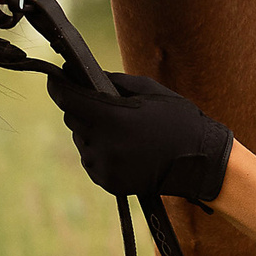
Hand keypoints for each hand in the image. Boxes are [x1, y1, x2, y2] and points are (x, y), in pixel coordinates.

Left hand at [44, 60, 233, 202]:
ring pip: (81, 139)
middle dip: (83, 107)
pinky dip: (101, 150)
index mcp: (112, 118)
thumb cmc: (178, 120)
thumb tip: (78, 74)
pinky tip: (126, 148)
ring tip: (125, 131)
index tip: (56, 76)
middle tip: (109, 106)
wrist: (200, 163)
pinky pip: (92, 158)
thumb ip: (111, 82)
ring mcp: (104, 166)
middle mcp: (103, 144)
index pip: (67, 98)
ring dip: (93, 131)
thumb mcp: (148, 90)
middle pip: (73, 118)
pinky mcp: (107, 181)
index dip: (58, 85)